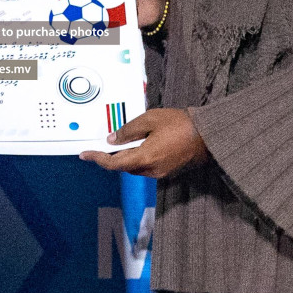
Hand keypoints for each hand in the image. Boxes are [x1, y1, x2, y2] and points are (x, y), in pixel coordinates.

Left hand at [80, 109, 207, 178]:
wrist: (208, 135)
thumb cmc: (180, 124)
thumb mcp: (150, 119)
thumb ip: (128, 130)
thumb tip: (112, 140)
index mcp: (145, 158)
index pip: (114, 163)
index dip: (97, 159)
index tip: (85, 154)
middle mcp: (150, 170)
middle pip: (123, 166)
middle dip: (112, 156)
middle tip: (104, 143)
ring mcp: (160, 173)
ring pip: (134, 167)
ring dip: (126, 156)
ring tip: (124, 141)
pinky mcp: (167, 171)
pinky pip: (146, 167)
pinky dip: (138, 157)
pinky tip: (141, 144)